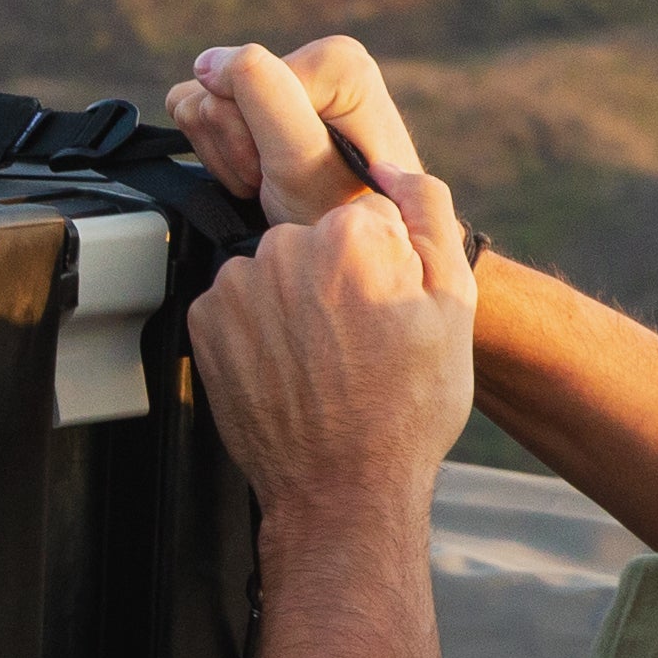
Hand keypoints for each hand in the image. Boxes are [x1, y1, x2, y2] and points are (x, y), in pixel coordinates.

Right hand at [170, 36, 423, 229]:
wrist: (351, 244)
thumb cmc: (342, 213)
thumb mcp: (301, 160)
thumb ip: (264, 97)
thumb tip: (209, 61)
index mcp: (335, 60)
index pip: (240, 76)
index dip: (248, 135)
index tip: (288, 172)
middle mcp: (313, 60)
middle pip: (218, 90)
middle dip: (239, 147)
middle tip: (281, 181)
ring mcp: (285, 80)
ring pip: (202, 102)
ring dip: (230, 156)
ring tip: (275, 180)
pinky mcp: (259, 99)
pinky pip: (195, 109)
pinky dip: (218, 154)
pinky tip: (258, 173)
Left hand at [186, 164, 480, 544]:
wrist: (342, 490)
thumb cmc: (408, 407)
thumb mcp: (453, 305)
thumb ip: (429, 214)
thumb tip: (394, 166)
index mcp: (346, 234)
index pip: (370, 223)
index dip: (388, 269)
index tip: (389, 315)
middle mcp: (280, 247)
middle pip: (317, 242)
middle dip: (337, 280)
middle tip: (358, 347)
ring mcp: (235, 287)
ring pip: (275, 273)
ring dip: (295, 303)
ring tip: (322, 364)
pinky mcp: (205, 324)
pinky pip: (239, 306)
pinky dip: (260, 330)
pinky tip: (288, 371)